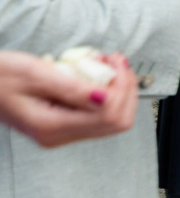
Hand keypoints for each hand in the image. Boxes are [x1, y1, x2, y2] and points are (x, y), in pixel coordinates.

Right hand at [0, 49, 137, 144]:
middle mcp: (57, 136)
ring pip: (110, 118)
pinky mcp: (59, 123)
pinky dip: (103, 91)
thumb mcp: (35, 74)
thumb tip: (107, 97)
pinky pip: (95, 113)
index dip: (122, 87)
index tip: (115, 62)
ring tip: (104, 63)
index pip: (110, 116)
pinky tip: (94, 72)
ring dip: (116, 89)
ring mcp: (59, 132)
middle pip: (116, 121)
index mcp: (51, 126)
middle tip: (115, 61)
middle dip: (125, 89)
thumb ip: (73, 88)